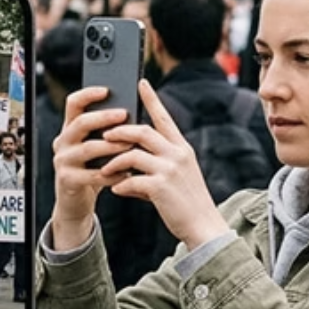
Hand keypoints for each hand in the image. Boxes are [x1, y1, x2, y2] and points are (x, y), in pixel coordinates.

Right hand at [49, 86, 133, 248]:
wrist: (76, 202)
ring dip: (112, 146)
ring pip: (88, 149)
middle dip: (104, 117)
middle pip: (81, 123)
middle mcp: (62, 141)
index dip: (88, 94)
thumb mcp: (99, 147)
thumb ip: (109, 132)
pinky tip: (127, 173)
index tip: (107, 90)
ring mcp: (63, 160)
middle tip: (124, 114)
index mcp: (70, 128)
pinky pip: (92, 175)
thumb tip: (136, 114)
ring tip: (131, 145)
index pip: (73, 103)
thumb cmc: (94, 169)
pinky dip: (112, 174)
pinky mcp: (67, 180)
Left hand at [100, 80, 230, 250]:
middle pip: (142, 131)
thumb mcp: (178, 177)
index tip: (141, 83)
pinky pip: (131, 180)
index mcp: (182, 149)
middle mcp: (178, 155)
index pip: (165, 118)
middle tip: (105, 135)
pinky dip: (120, 185)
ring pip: (132, 155)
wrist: (204, 226)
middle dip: (120, 132)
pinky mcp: (160, 187)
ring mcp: (170, 170)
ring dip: (114, 161)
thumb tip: (129, 163)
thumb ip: (157, 164)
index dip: (152, 99)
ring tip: (105, 169)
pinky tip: (116, 191)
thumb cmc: (188, 202)